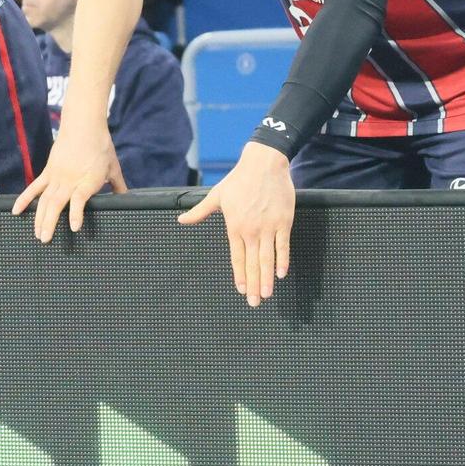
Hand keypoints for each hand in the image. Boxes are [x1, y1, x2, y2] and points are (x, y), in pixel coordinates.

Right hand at [13, 118, 127, 239]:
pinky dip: (24, 200)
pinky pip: (34, 188)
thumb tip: (127, 198)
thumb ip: (118, 185)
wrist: (84, 125)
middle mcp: (70, 180)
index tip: (74, 228)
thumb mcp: (113, 167)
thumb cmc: (101, 146)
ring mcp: (56, 176)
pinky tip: (16, 211)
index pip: (80, 199)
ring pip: (44, 200)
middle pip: (56, 203)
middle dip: (50, 223)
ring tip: (37, 234)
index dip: (76, 214)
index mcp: (88, 180)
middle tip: (45, 240)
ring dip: (39, 218)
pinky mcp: (48, 171)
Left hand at [177, 142, 294, 306]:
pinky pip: (283, 245)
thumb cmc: (239, 179)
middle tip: (254, 302)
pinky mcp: (283, 221)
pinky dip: (282, 260)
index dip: (240, 275)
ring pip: (267, 258)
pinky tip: (281, 274)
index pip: (236, 257)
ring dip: (267, 278)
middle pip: (252, 263)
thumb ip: (199, 212)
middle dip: (254, 284)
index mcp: (234, 227)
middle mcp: (251, 230)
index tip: (242, 290)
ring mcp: (268, 227)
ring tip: (266, 294)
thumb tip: (181, 220)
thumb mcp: (216, 196)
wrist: (263, 163)